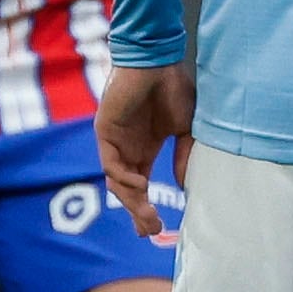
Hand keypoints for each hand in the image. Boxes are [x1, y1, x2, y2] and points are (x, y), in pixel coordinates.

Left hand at [97, 63, 195, 236]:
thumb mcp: (187, 128)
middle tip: (152, 230)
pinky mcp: (105, 133)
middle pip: (127, 190)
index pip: (140, 186)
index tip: (156, 230)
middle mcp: (127, 149)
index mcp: (144, 149)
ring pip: (117, 182)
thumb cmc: (174, 88)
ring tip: (149, 215)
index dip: (146, 208)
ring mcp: (115, 142)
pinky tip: (141, 185)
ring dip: (132, 201)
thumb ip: (185, 156)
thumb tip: (185, 185)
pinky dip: (124, 179)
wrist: (158, 61)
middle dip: (139, 212)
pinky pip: (110, 164)